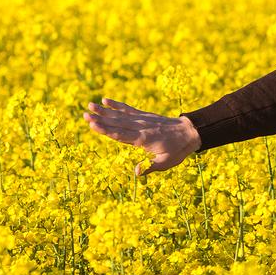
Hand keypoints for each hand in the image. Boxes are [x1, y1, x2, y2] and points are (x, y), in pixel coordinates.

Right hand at [83, 97, 201, 176]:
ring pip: (121, 114)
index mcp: (144, 139)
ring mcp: (143, 120)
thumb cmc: (178, 150)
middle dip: (101, 119)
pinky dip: (118, 105)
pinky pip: (129, 109)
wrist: (191, 132)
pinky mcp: (145, 116)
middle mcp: (141, 127)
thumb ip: (150, 166)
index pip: (121, 135)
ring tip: (90, 105)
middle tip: (85, 114)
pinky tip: (107, 100)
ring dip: (105, 110)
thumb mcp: (167, 162)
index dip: (106, 130)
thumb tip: (135, 173)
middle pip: (117, 123)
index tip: (92, 125)